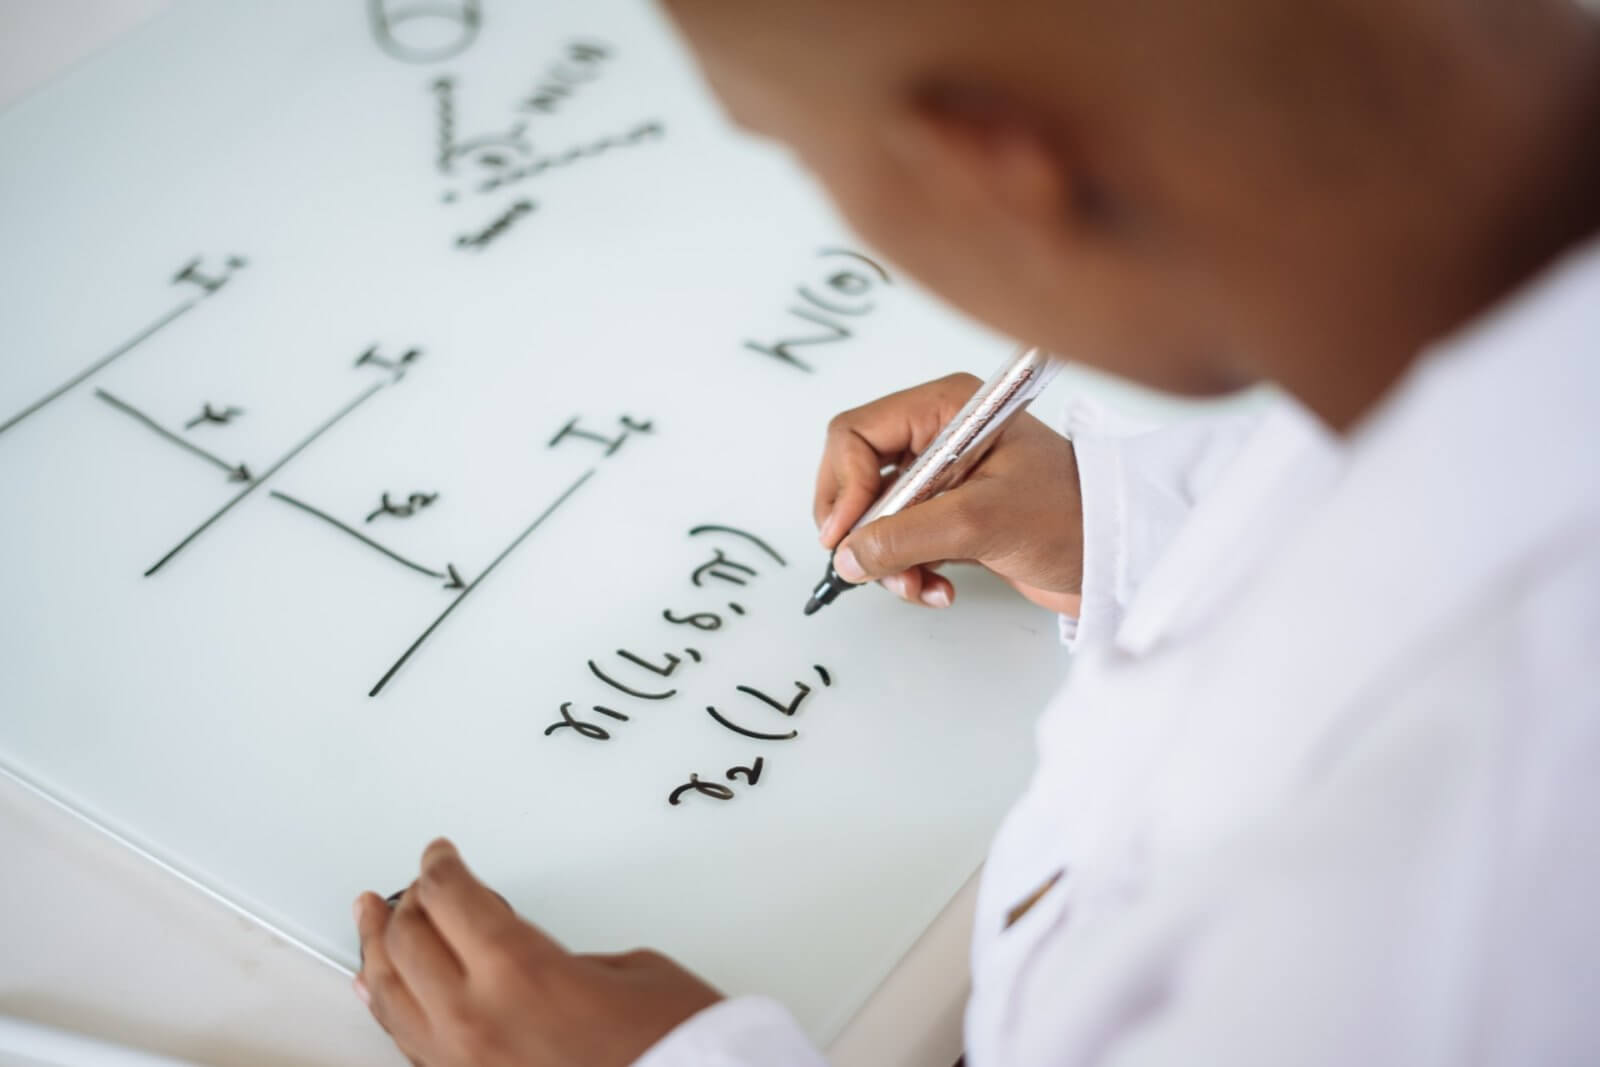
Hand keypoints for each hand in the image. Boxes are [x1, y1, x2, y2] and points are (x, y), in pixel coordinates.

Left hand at [354, 839, 721, 1066]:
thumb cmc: (673, 1045)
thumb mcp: (624, 969)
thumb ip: (556, 955)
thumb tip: (524, 959)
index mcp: (517, 970)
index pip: (450, 898)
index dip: (441, 867)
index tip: (441, 857)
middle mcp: (476, 1019)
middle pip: (409, 941)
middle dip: (410, 903)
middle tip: (418, 884)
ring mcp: (466, 1065)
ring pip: (391, 996)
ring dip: (378, 951)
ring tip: (369, 920)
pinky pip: (408, 1042)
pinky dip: (388, 1007)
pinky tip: (379, 988)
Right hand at [815, 372, 1082, 614]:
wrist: (1118, 554)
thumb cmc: (1071, 515)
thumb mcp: (980, 522)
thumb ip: (905, 536)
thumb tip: (847, 555)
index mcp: (944, 408)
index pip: (856, 434)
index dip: (842, 485)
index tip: (844, 536)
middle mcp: (938, 434)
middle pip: (856, 476)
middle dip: (862, 529)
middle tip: (869, 567)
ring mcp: (943, 477)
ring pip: (875, 517)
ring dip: (887, 560)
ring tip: (917, 586)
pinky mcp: (951, 515)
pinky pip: (901, 542)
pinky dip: (909, 571)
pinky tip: (937, 589)